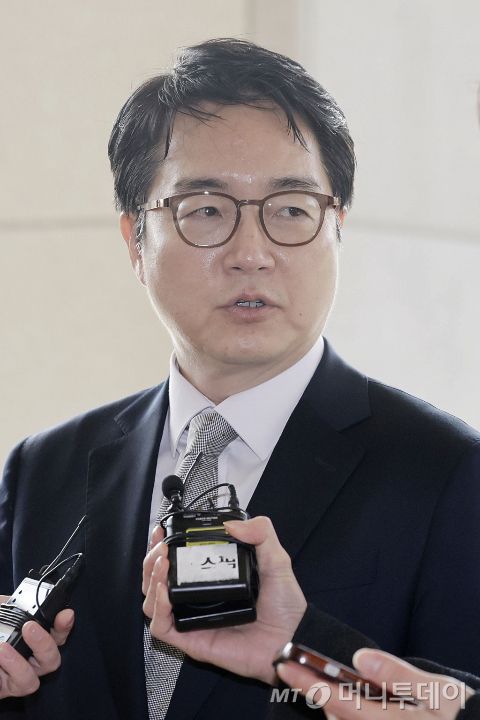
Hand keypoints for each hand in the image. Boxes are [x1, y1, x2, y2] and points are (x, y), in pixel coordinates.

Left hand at [0, 595, 73, 698]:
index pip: (57, 634)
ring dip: (17, 665)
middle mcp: (29, 661)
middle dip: (44, 643)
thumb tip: (12, 602)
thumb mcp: (0, 613)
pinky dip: (2, 671)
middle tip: (29, 627)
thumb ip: (9, 605)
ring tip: (2, 648)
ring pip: (30, 682)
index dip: (64, 625)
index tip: (65, 614)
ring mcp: (15, 679)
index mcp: (32, 639)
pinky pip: (9, 686)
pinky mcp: (2, 690)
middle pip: (51, 660)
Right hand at [142, 516, 306, 684]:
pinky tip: (164, 590)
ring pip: (152, 600)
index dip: (163, 545)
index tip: (161, 530)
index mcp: (212, 577)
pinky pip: (161, 627)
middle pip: (157, 578)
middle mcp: (198, 597)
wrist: (292, 640)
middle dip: (151, 559)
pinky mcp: (192, 640)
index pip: (177, 560)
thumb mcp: (276, 560)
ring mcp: (193, 618)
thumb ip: (261, 534)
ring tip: (162, 563)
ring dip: (151, 579)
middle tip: (160, 546)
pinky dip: (157, 607)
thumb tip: (231, 523)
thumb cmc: (285, 607)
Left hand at [276, 648, 473, 718]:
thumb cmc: (459, 714)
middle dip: (318, 693)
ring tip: (322, 679)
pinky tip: (347, 700)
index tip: (285, 666)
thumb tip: (361, 657)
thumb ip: (397, 674)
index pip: (337, 701)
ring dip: (332, 704)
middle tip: (300, 667)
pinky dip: (346, 711)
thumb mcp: (437, 690)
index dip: (309, 683)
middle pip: (335, 716)